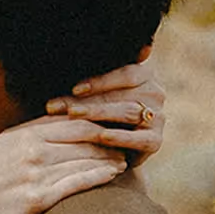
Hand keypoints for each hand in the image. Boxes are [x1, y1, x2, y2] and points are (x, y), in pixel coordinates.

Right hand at [0, 115, 131, 213]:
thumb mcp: (0, 149)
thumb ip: (28, 135)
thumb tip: (58, 122)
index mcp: (20, 135)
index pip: (68, 120)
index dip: (95, 120)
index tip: (112, 124)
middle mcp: (28, 150)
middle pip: (81, 136)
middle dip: (108, 137)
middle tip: (126, 141)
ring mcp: (33, 174)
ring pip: (82, 159)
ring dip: (108, 158)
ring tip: (123, 161)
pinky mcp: (37, 199)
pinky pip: (76, 183)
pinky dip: (98, 176)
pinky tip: (112, 175)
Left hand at [48, 59, 164, 156]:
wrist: (112, 151)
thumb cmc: (99, 116)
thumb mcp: (95, 94)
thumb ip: (90, 79)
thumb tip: (85, 62)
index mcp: (144, 76)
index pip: (126, 73)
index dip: (100, 81)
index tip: (74, 89)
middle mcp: (154, 93)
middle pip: (120, 94)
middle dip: (86, 100)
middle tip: (56, 106)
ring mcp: (157, 117)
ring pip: (126, 112)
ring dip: (97, 113)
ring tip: (72, 115)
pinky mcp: (155, 141)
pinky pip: (138, 139)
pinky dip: (120, 137)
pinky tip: (102, 137)